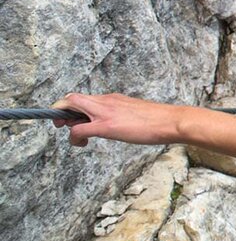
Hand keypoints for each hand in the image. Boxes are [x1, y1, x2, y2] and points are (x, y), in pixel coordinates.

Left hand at [52, 93, 183, 147]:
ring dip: (64, 121)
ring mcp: (105, 111)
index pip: (84, 97)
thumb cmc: (158, 120)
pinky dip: (74, 137)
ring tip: (76, 135)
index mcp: (113, 98)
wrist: (171, 121)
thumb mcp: (135, 113)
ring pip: (71, 108)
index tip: (73, 119)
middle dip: (60, 110)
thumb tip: (116, 123)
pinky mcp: (106, 125)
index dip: (72, 106)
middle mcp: (106, 101)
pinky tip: (83, 144)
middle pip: (71, 98)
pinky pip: (78, 129)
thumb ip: (121, 114)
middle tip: (64, 125)